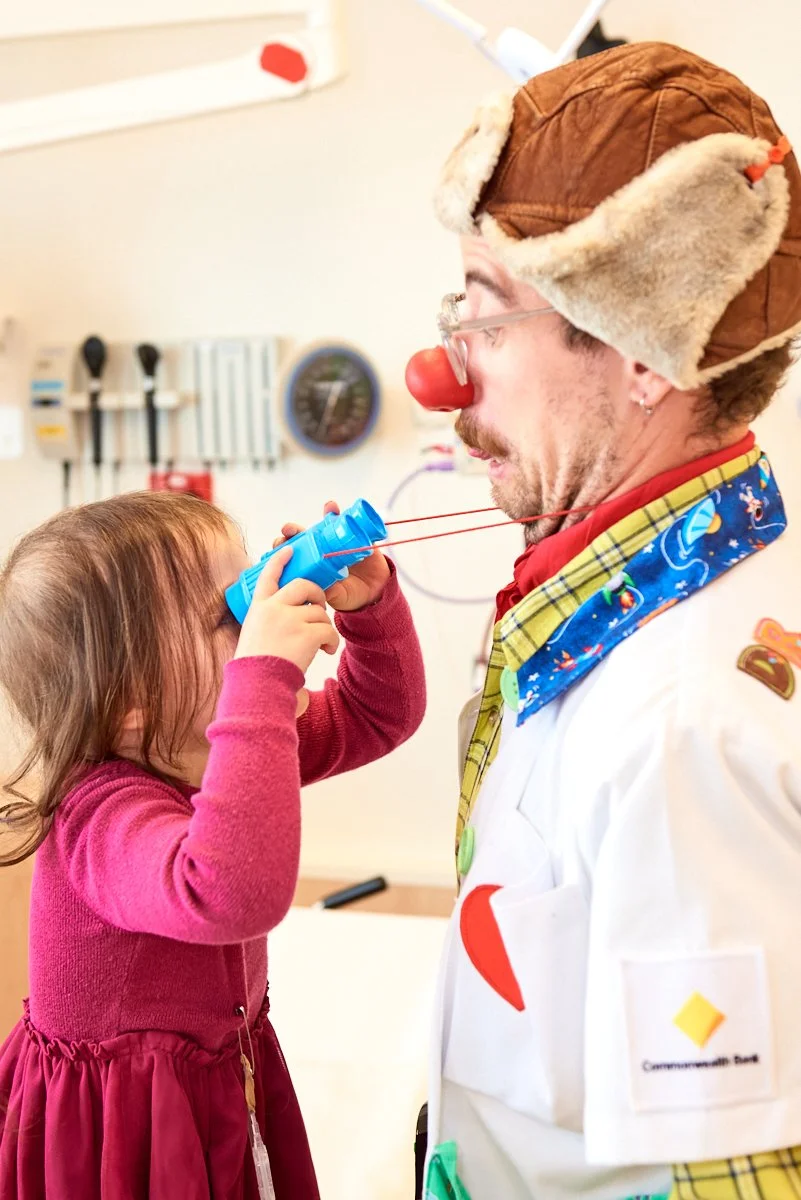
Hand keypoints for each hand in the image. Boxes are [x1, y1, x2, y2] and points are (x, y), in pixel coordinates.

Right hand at [234, 545, 339, 671]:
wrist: (257, 686)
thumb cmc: (253, 670)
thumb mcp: (252, 638)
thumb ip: (267, 625)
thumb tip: (285, 626)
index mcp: (258, 608)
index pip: (268, 576)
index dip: (279, 561)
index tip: (289, 550)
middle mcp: (273, 608)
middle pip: (302, 585)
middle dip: (317, 592)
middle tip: (321, 606)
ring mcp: (290, 619)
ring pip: (319, 612)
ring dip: (324, 627)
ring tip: (322, 645)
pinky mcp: (306, 633)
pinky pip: (329, 630)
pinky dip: (332, 642)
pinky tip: (326, 651)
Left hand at [273, 501, 389, 611]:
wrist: (376, 592)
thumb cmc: (350, 596)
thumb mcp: (338, 596)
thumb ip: (330, 592)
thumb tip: (318, 588)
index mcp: (312, 566)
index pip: (293, 554)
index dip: (283, 548)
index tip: (278, 545)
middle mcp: (322, 551)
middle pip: (303, 537)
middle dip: (293, 530)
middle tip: (288, 529)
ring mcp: (336, 543)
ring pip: (323, 526)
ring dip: (317, 517)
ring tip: (314, 514)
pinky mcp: (352, 538)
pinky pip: (345, 523)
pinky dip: (337, 513)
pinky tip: (332, 507)